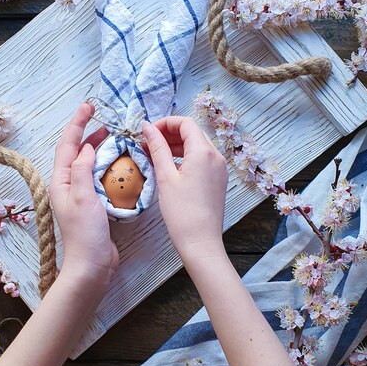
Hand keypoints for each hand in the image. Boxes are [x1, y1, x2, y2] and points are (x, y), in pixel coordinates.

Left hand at [50, 103, 118, 288]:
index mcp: (61, 182)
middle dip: (86, 132)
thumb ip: (82, 169)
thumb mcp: (83, 197)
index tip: (88, 106)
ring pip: (86, 162)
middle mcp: (67, 185)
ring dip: (97, 147)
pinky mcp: (92, 203)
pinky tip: (117, 163)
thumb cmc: (85, 234)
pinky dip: (105, 164)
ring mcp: (79, 195)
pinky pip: (96, 176)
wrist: (91, 265)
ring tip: (111, 135)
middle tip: (101, 118)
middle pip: (74, 151)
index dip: (77, 124)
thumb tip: (84, 148)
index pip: (67, 145)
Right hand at [142, 116, 227, 261]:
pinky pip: (202, 159)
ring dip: (176, 145)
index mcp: (204, 152)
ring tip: (154, 154)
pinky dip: (185, 157)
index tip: (147, 132)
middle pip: (192, 132)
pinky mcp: (218, 179)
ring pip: (197, 145)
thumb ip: (157, 148)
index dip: (165, 123)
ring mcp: (219, 168)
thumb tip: (146, 127)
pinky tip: (169, 167)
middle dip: (169, 133)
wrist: (201, 242)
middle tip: (148, 143)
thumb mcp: (165, 176)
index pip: (185, 123)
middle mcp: (216, 156)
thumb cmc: (181, 212)